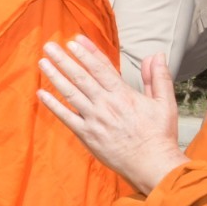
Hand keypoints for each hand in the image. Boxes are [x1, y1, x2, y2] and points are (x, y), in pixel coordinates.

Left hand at [38, 37, 187, 193]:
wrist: (153, 165)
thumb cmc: (159, 135)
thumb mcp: (165, 103)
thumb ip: (158, 77)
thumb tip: (155, 55)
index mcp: (124, 94)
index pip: (101, 67)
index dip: (87, 52)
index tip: (74, 39)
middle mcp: (106, 104)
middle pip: (81, 76)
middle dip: (64, 59)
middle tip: (49, 46)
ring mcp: (95, 120)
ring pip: (71, 93)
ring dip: (55, 77)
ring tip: (43, 62)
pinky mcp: (87, 135)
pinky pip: (66, 117)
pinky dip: (53, 105)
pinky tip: (41, 94)